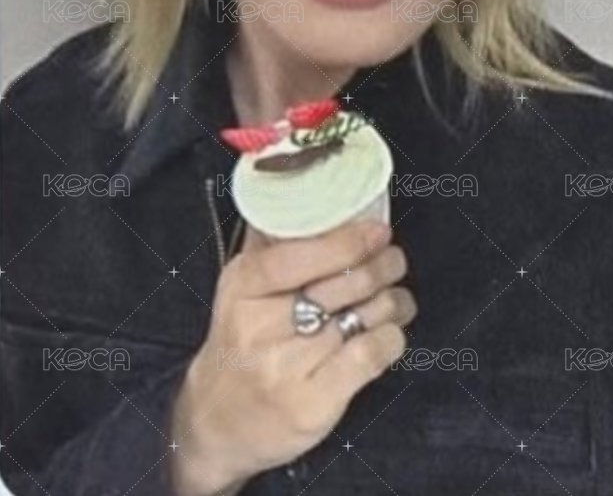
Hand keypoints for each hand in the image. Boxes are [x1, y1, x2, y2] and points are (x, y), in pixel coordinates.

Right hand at [169, 218, 416, 494]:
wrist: (217, 419)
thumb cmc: (241, 341)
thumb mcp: (242, 288)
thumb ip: (272, 242)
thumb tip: (312, 193)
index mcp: (243, 286)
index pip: (299, 255)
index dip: (347, 241)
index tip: (378, 231)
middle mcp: (260, 326)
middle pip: (343, 284)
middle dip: (382, 266)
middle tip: (394, 260)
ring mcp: (285, 368)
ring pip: (364, 317)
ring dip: (392, 301)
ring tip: (395, 297)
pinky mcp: (311, 403)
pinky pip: (370, 356)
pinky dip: (391, 338)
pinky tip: (389, 333)